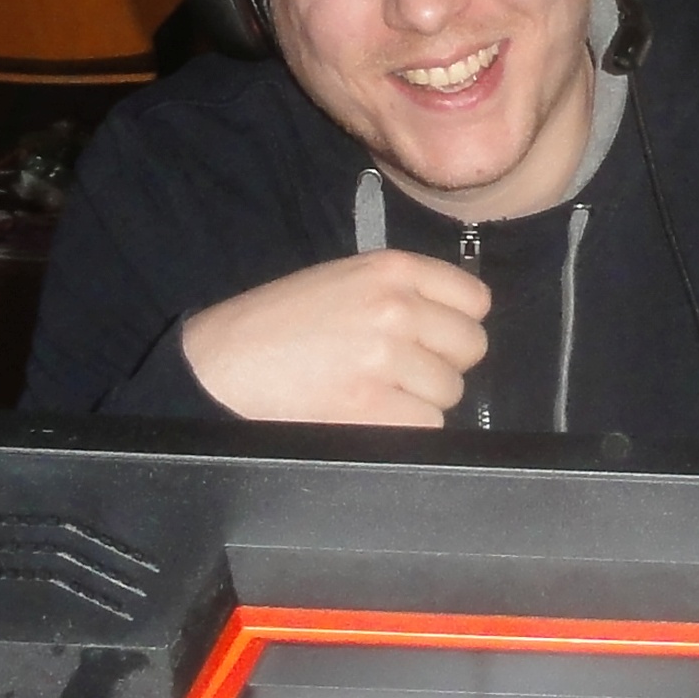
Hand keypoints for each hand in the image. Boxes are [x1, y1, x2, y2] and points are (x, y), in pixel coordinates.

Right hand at [179, 252, 489, 427]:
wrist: (224, 360)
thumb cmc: (282, 321)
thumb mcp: (345, 279)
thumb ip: (402, 292)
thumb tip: (453, 326)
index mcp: (391, 269)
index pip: (474, 300)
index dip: (456, 325)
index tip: (433, 339)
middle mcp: (396, 307)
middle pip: (470, 348)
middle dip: (442, 365)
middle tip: (401, 373)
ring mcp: (385, 357)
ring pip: (450, 392)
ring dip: (421, 401)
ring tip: (376, 393)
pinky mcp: (371, 405)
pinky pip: (427, 426)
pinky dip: (405, 429)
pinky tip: (371, 417)